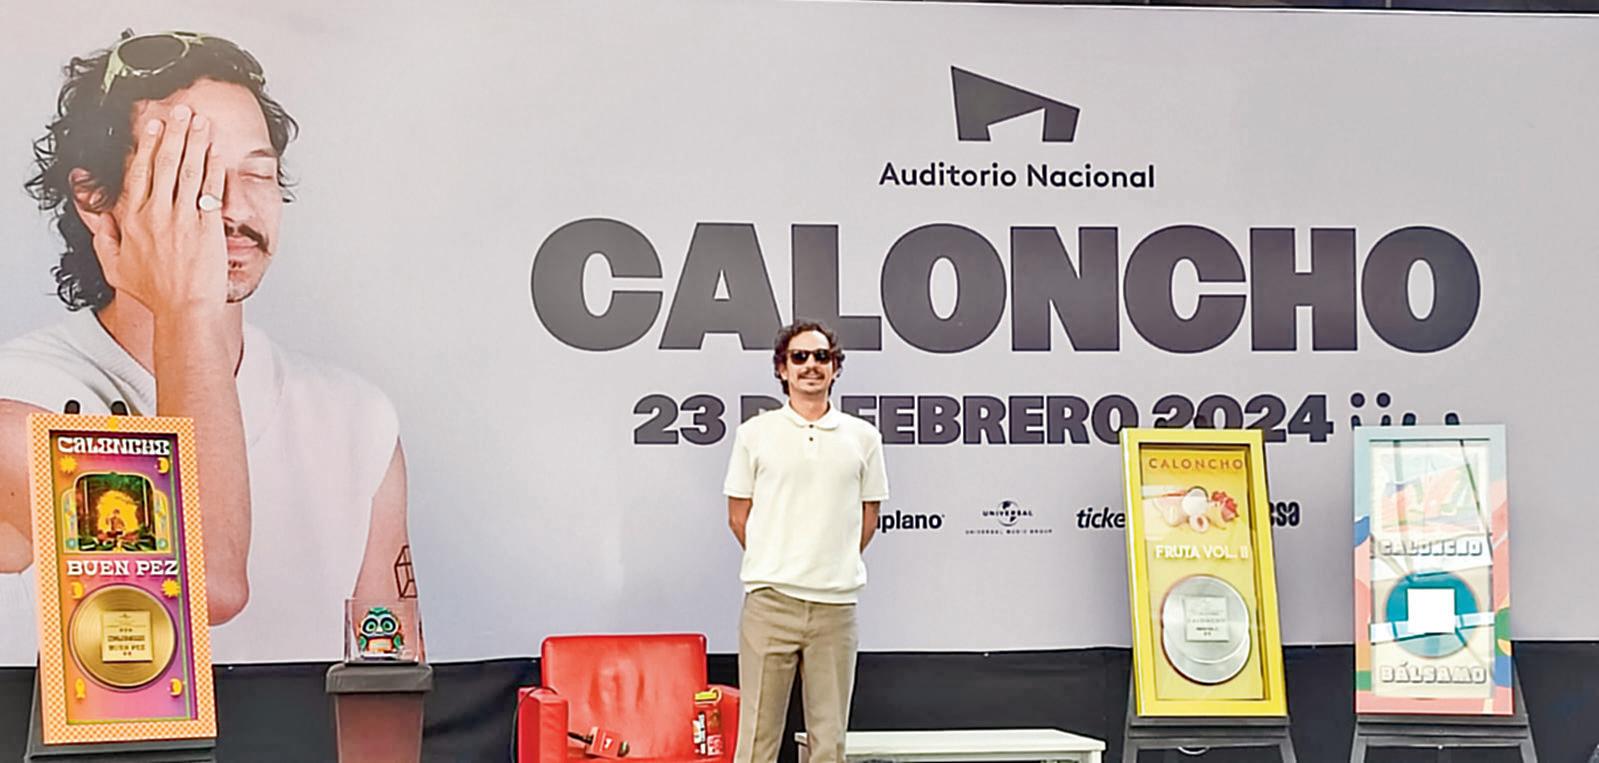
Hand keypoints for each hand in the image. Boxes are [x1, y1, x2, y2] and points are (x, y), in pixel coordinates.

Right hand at [95, 104, 227, 317]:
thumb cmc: (154, 292)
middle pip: (164, 163)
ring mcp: (182, 219)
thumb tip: (96, 213)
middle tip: (181, 110)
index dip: (146, 145)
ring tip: (201, 121)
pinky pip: (209, 190)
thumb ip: (103, 236)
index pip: (139, 172)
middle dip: (173, 132)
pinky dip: (212, 167)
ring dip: (195, 142)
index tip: (153, 124)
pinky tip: (216, 150)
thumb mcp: (115, 266)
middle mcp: (156, 214)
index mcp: (132, 220)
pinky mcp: (207, 227)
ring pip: (187, 171)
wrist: (185, 310)